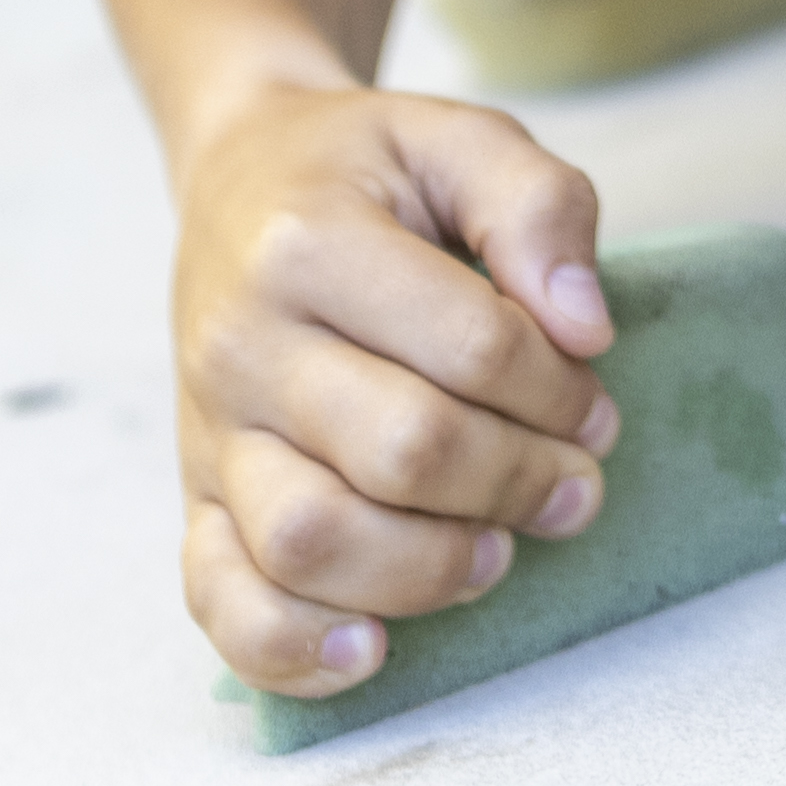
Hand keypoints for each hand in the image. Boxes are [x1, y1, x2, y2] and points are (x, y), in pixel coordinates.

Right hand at [163, 76, 622, 699]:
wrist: (238, 177)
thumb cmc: (363, 171)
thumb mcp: (458, 136)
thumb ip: (538, 205)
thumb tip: (586, 327)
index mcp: (308, 242)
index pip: (470, 346)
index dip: (559, 388)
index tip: (590, 394)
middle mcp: (241, 342)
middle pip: (401, 454)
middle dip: (518, 479)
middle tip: (572, 479)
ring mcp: (210, 430)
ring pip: (310, 543)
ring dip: (431, 568)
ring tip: (495, 550)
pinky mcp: (195, 495)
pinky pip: (220, 599)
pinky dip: (292, 647)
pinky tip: (371, 649)